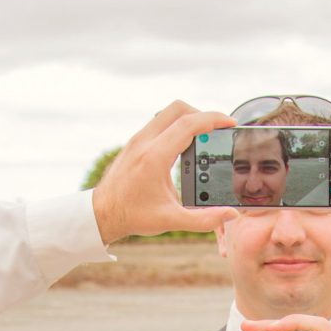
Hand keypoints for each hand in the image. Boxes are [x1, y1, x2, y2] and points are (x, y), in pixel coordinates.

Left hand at [92, 100, 237, 242]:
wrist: (101, 213)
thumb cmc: (133, 216)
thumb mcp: (171, 221)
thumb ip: (203, 220)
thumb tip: (229, 215)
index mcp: (154, 157)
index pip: (188, 124)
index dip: (213, 119)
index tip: (229, 123)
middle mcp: (144, 142)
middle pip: (178, 109)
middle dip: (202, 114)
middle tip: (216, 130)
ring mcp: (137, 139)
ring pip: (167, 113)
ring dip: (187, 119)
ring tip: (202, 138)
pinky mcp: (134, 142)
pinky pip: (158, 123)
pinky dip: (175, 126)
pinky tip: (182, 146)